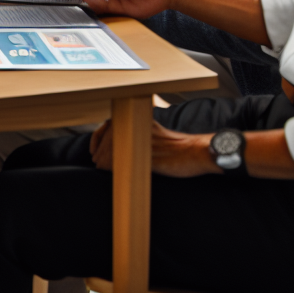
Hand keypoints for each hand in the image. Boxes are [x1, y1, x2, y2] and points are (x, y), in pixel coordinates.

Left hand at [90, 120, 218, 176]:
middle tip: (98, 162)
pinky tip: (112, 173)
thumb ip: (138, 133)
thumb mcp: (155, 134)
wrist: (198, 153)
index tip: (95, 151)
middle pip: (108, 137)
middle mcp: (140, 127)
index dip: (98, 139)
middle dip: (99, 151)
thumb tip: (116, 145)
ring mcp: (144, 140)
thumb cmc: (178, 148)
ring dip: (104, 160)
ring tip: (103, 168)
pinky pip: (123, 160)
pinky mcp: (149, 155)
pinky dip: (113, 167)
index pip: (109, 125)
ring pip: (113, 148)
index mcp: (140, 119)